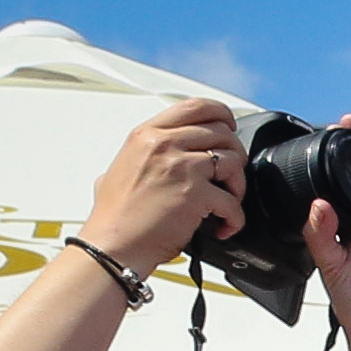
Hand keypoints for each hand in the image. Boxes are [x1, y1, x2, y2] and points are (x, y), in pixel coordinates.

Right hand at [80, 98, 245, 278]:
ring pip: (233, 160)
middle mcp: (163, 144)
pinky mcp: (195, 193)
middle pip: (222, 132)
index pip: (195, 106)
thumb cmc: (117, 215)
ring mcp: (180, 167)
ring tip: (225, 203)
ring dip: (238, 186)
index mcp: (147, 134)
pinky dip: (235, 218)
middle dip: (235, 155)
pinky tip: (223, 226)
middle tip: (229, 177)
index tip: (230, 128)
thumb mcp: (121, 167)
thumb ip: (143, 155)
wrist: (113, 244)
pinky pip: (233, 200)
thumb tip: (155, 157)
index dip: (222, 115)